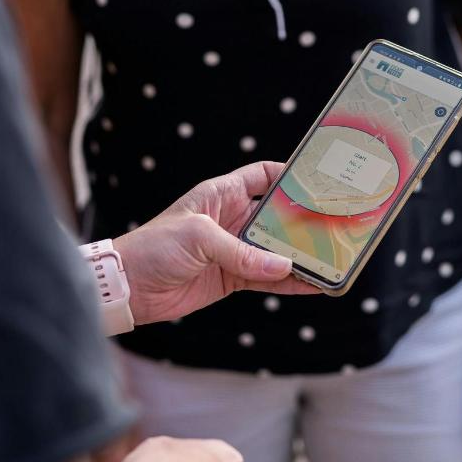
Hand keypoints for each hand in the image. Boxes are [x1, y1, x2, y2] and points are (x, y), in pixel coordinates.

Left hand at [115, 161, 318, 324]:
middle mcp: (232, 218)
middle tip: (335, 222)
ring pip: (277, 249)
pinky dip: (290, 282)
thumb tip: (283, 265)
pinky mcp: (233, 277)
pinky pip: (269, 278)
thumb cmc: (155, 246)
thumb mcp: (199, 238)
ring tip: (331, 257)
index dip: (288, 174)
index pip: (263, 174)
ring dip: (301, 254)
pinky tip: (313, 284)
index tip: (318, 180)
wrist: (127, 286)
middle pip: (277, 214)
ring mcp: (234, 249)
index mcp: (222, 194)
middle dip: (304, 219)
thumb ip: (242, 251)